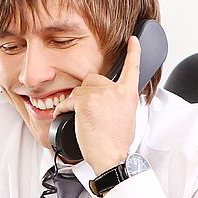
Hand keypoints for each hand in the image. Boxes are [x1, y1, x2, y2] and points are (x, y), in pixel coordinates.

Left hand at [52, 36, 141, 173]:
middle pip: (94, 79)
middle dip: (87, 93)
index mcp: (128, 94)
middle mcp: (115, 90)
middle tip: (89, 112)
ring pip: (79, 90)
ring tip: (82, 120)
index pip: (132, 68)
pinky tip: (67, 118)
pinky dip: (63, 110)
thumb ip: (119, 102)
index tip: (133, 40)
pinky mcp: (84, 102)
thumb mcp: (128, 118)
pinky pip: (68, 101)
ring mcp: (100, 95)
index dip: (133, 52)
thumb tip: (109, 101)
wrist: (110, 157)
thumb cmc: (117, 144)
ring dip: (75, 103)